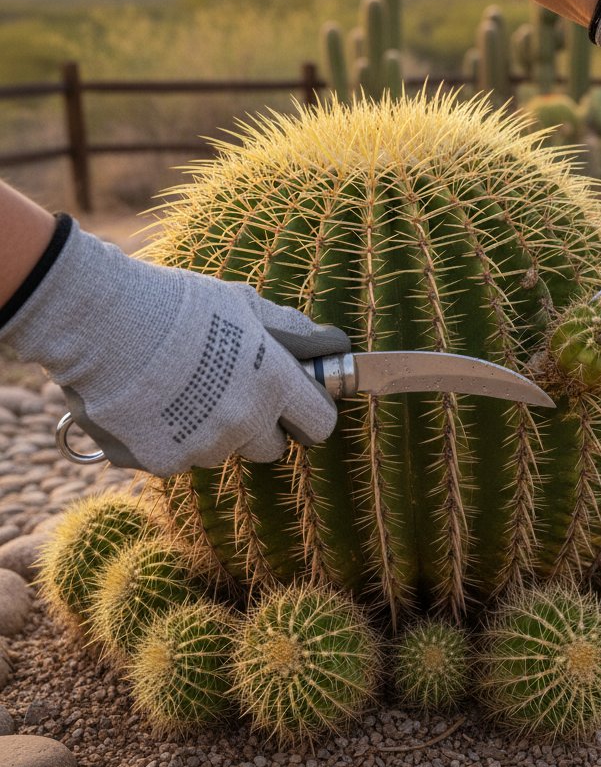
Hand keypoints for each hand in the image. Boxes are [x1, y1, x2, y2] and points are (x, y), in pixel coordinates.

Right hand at [0, 219, 347, 475]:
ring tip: (181, 386)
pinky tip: (149, 402)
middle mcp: (245, 424)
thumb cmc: (180, 305)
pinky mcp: (161, 461)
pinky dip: (167, 437)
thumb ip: (293, 332)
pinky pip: (176, 456)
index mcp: (274, 385)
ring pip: (221, 451)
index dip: (309, 413)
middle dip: (259, 425)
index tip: (298, 404)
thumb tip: (333, 343)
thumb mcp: (245, 305)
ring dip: (210, 430)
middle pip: (271, 447)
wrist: (101, 319)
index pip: (319, 424)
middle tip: (231, 391)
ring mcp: (202, 447)